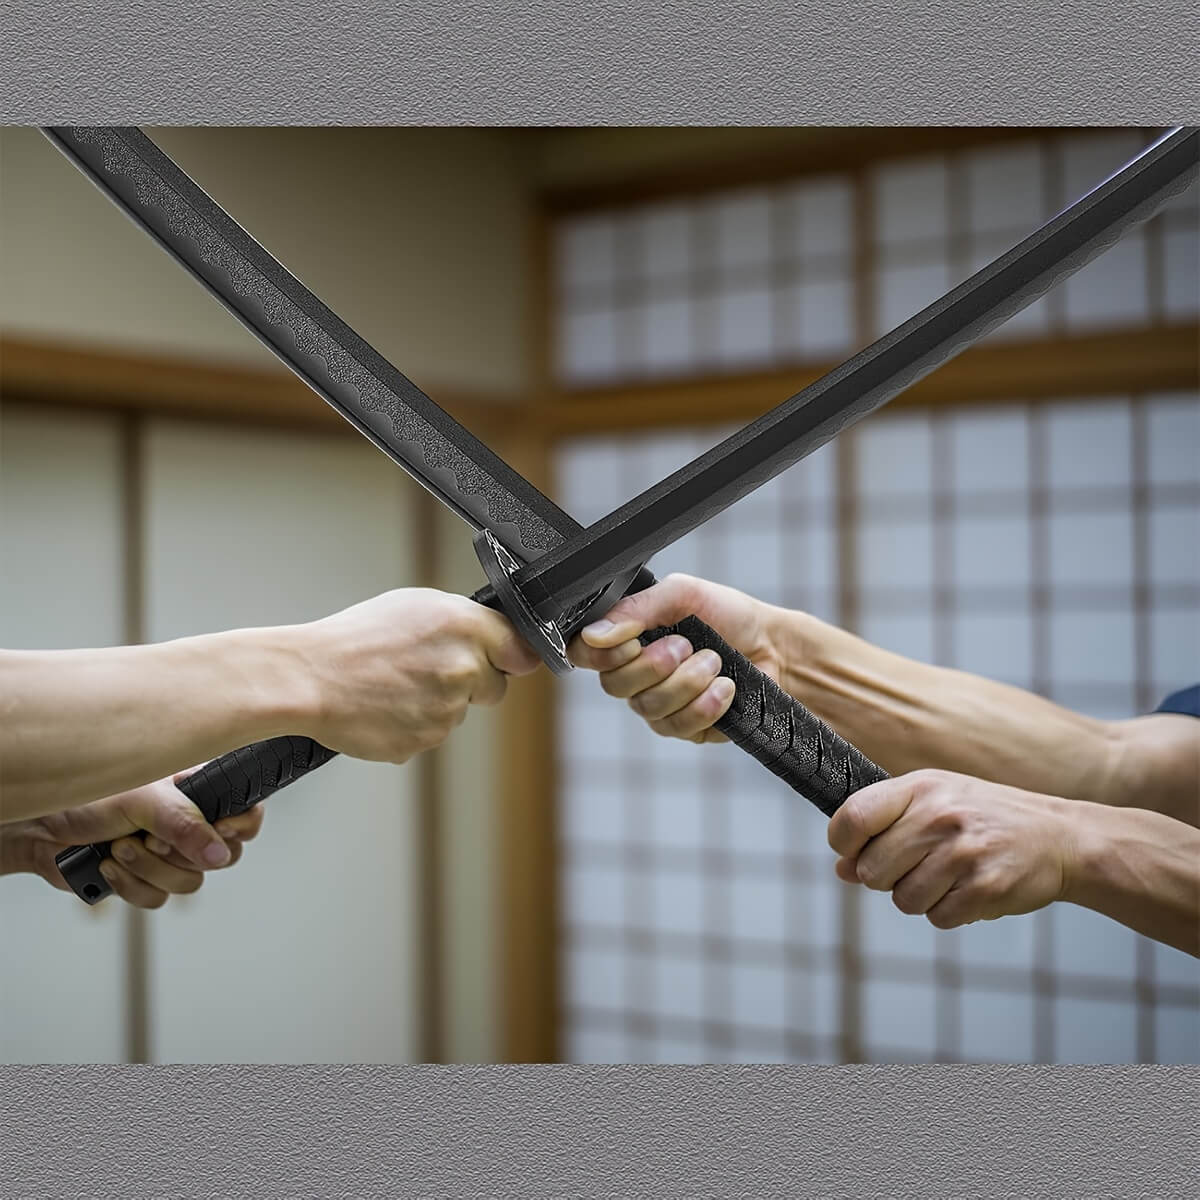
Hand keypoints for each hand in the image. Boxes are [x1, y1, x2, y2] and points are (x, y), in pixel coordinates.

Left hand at [1, 768, 263, 908]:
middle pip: (223, 855)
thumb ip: (185, 822)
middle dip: (183, 853)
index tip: (222, 830)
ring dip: (150, 869)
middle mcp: (189, 822)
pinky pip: (159, 899)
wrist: (39, 828)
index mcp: (198, 791)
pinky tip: (109, 865)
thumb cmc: (87, 796)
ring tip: (121, 847)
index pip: (246, 810)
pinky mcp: (145, 879)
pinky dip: (131, 885)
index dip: (242, 825)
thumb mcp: (143, 799)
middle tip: (155, 837)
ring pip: (189, 882)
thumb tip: (220, 852)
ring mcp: (168, 853)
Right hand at [295, 589, 540, 762]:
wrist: (309, 679)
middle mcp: (463, 668)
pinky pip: (431, 734)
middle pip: (495, 687)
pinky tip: (387, 706)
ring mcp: (446, 710)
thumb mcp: (416, 605)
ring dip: (437, 704)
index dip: (513, 657)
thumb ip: (466, 622)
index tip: (509, 661)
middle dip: (473, 683)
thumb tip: (500, 640)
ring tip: (395, 685)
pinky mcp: (425, 742)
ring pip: (459, 713)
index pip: (523, 651)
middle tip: (429, 671)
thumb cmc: (356, 638)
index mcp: (465, 626)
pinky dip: (414, 725)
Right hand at [567, 573, 783, 742]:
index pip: (584, 653)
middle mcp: (634, 675)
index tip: (632, 641)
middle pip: (614, 685)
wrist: (773, 647)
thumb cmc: (727, 615)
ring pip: (649, 706)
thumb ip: (636, 608)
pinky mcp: (684, 728)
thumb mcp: (682, 593)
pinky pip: (679, 726)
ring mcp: (657, 705)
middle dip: (656, 664)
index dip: (601, 654)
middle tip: (686, 645)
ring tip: (715, 662)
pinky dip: (706, 704)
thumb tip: (595, 633)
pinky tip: (725, 688)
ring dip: (688, 681)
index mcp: (626, 638)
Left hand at [827, 769, 1076, 927]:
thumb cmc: (984, 817)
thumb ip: (884, 828)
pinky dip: (949, 912)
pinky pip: (938, 918)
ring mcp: (964, 852)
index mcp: (921, 787)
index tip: (852, 852)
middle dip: (886, 879)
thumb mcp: (934, 802)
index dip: (843, 843)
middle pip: (872, 870)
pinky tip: (970, 889)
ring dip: (920, 898)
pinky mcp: (986, 886)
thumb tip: (842, 869)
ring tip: (948, 876)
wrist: (1060, 837)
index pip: (854, 817)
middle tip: (916, 867)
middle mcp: (939, 816)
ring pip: (903, 900)